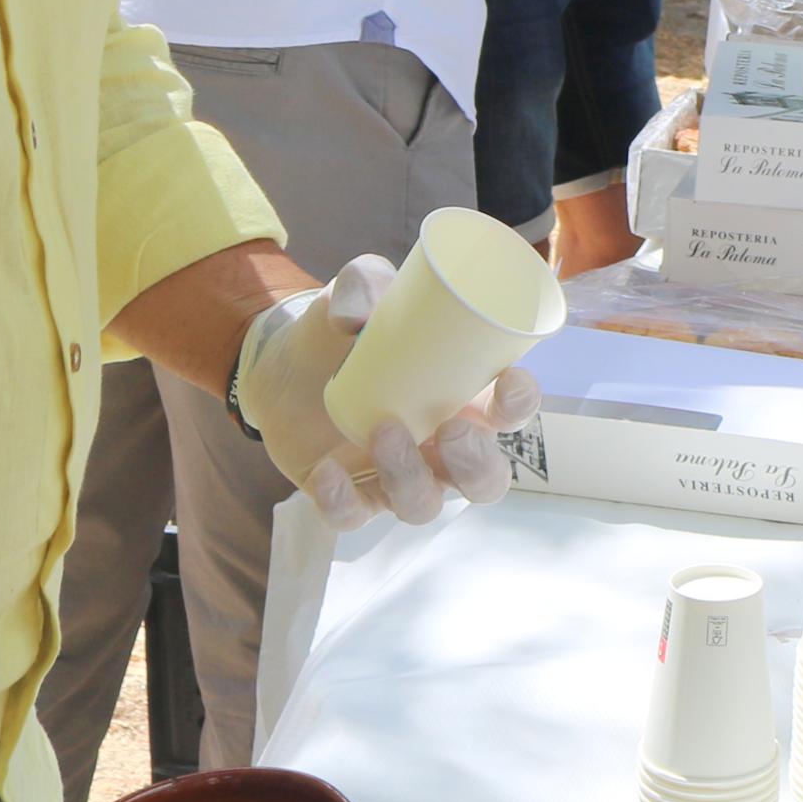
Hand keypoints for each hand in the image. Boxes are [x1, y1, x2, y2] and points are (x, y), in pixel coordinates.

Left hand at [234, 257, 543, 532]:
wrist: (282, 365)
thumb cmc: (344, 329)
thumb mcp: (356, 293)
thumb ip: (362, 284)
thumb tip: (360, 310)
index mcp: (464, 398)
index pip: (510, 412)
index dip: (520, 403)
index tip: (510, 378)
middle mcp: (441, 447)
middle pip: (485, 480)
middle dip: (476, 463)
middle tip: (450, 428)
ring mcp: (398, 477)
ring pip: (425, 505)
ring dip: (410, 476)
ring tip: (383, 431)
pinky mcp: (352, 496)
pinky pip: (356, 517)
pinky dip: (343, 502)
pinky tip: (326, 472)